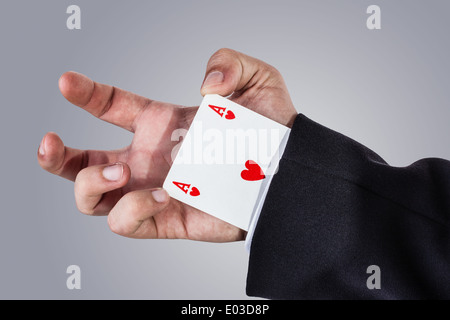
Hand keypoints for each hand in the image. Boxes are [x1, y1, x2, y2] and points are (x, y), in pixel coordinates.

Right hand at [37, 48, 296, 241]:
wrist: (291, 173)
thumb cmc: (273, 129)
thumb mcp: (254, 78)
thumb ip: (226, 63)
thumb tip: (204, 86)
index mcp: (159, 124)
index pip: (109, 106)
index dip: (84, 93)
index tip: (66, 82)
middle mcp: (149, 159)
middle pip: (81, 164)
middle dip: (54, 157)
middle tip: (50, 142)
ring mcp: (153, 191)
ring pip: (92, 199)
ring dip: (90, 184)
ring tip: (121, 172)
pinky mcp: (168, 220)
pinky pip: (126, 224)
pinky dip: (131, 209)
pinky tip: (159, 194)